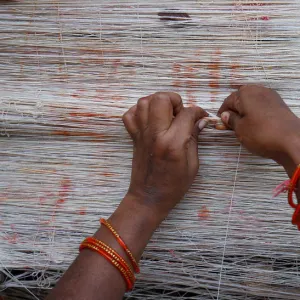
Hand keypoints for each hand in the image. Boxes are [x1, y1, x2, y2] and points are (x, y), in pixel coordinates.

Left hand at [122, 92, 206, 220]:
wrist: (148, 197)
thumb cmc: (174, 185)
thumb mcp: (192, 165)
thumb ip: (195, 139)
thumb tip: (200, 120)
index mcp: (173, 143)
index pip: (186, 113)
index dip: (197, 111)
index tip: (201, 116)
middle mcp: (155, 134)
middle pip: (160, 99)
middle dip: (174, 100)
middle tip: (179, 113)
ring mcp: (141, 134)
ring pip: (143, 102)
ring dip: (157, 103)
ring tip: (166, 115)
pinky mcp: (133, 137)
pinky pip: (130, 114)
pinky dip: (139, 111)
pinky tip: (150, 119)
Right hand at [218, 85, 299, 175]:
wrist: (292, 141)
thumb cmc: (261, 133)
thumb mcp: (240, 129)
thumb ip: (231, 120)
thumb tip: (225, 115)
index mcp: (246, 93)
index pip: (228, 100)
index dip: (223, 112)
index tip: (221, 123)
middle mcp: (259, 90)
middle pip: (241, 98)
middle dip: (235, 110)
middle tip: (231, 125)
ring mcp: (271, 96)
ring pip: (252, 102)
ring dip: (246, 111)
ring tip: (243, 126)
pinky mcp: (280, 105)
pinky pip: (262, 106)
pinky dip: (256, 113)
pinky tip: (256, 124)